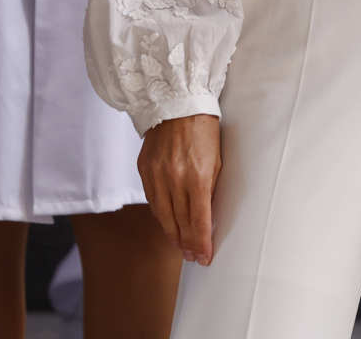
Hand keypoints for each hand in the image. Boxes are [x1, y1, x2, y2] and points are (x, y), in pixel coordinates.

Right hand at [138, 114, 221, 265]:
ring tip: (180, 245)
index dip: (201, 242)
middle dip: (187, 243)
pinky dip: (161, 214)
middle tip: (192, 256)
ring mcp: (156, 175)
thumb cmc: (203, 129)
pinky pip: (152, 200)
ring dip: (172, 234)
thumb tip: (207, 216)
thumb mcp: (216, 159)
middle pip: (179, 223)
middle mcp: (174, 179)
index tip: (204, 257)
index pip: (199, 221)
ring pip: (163, 216)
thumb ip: (210, 189)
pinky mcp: (144, 169)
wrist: (177, 102)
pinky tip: (168, 222)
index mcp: (197, 177)